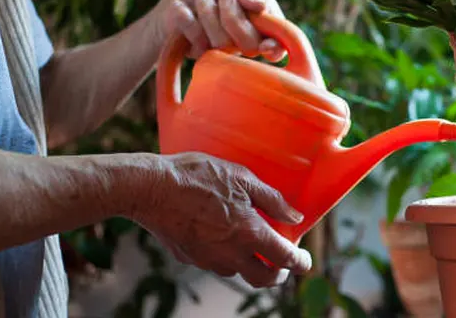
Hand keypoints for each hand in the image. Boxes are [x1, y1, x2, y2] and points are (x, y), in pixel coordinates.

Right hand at [127, 152, 310, 286]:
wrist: (150, 188)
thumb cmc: (197, 176)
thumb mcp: (242, 178)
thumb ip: (272, 199)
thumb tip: (295, 216)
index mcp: (249, 234)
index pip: (284, 258)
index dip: (300, 262)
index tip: (305, 262)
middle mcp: (230, 254)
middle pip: (263, 278)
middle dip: (278, 274)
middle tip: (281, 262)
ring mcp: (208, 259)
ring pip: (237, 272)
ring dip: (250, 264)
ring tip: (251, 244)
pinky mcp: (189, 258)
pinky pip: (214, 263)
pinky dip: (225, 256)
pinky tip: (220, 236)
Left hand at [153, 0, 286, 60]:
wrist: (169, 4)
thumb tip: (262, 6)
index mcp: (262, 19)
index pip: (279, 41)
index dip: (276, 46)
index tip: (266, 46)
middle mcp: (249, 40)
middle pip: (251, 43)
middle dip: (232, 15)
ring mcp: (227, 52)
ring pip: (224, 44)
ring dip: (207, 13)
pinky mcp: (204, 58)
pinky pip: (199, 44)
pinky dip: (187, 20)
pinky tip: (183, 11)